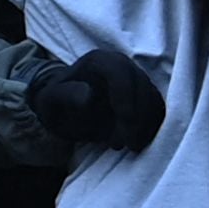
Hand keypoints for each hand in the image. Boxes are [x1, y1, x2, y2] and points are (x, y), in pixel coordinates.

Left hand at [31, 48, 167, 152]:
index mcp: (99, 61)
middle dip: (138, 118)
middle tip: (128, 145)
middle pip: (142, 87)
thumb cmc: (56, 103)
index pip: (120, 73)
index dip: (126, 98)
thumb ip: (66, 95)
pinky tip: (139, 142)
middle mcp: (122, 65)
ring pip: (154, 99)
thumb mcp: (50, 101)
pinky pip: (158, 110)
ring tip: (130, 146)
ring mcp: (136, 79)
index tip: (125, 125)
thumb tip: (88, 96)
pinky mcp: (144, 95)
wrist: (64, 109)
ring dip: (147, 125)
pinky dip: (152, 127)